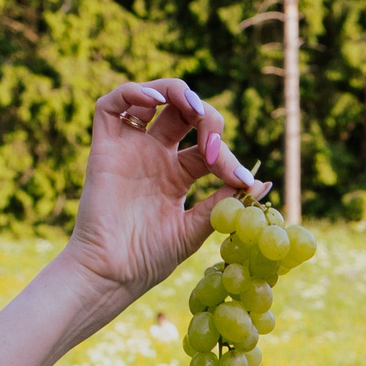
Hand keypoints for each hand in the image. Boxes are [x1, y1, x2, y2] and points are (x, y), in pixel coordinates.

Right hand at [60, 79, 266, 301]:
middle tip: (213, 142)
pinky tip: (157, 101)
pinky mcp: (105, 148)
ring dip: (176, 92)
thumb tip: (260, 184)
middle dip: (206, 118)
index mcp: (176, 176)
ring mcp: (130, 150)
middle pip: (183, 114)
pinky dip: (134, 91)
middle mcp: (154, 157)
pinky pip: (112, 105)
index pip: (207, 148)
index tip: (241, 180)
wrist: (113, 273)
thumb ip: (223, 203)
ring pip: (152, 98)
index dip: (226, 155)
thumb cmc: (149, 259)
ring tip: (194, 110)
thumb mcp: (195, 229)